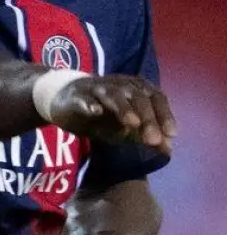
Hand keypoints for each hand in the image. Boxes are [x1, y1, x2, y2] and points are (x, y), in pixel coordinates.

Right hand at [47, 75, 175, 153]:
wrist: (64, 103)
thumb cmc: (100, 116)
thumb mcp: (125, 128)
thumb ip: (145, 135)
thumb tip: (168, 149)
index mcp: (135, 89)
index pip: (155, 97)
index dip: (164, 114)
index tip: (171, 134)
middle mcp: (119, 84)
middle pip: (137, 96)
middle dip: (147, 117)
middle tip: (152, 139)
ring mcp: (96, 88)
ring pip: (113, 94)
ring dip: (124, 108)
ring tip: (132, 124)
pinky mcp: (76, 95)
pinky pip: (84, 98)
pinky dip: (90, 104)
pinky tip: (95, 112)